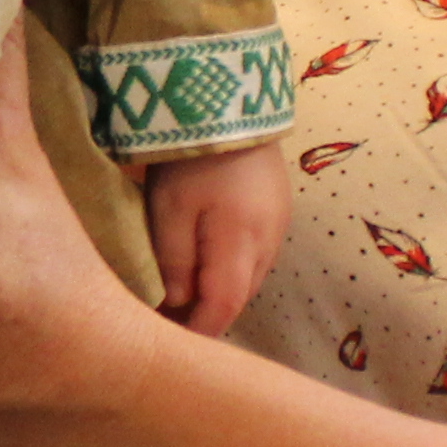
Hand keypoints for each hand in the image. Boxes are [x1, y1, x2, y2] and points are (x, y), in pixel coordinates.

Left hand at [140, 142, 290, 336]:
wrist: (233, 102)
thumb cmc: (194, 157)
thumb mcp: (170, 209)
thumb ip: (174, 262)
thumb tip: (178, 304)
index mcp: (242, 246)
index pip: (224, 309)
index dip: (200, 331)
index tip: (171, 344)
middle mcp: (268, 242)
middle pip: (240, 297)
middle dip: (209, 316)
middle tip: (169, 324)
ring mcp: (278, 224)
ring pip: (249, 277)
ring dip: (221, 293)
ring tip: (184, 298)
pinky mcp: (277, 207)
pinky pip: (255, 254)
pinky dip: (231, 269)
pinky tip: (208, 264)